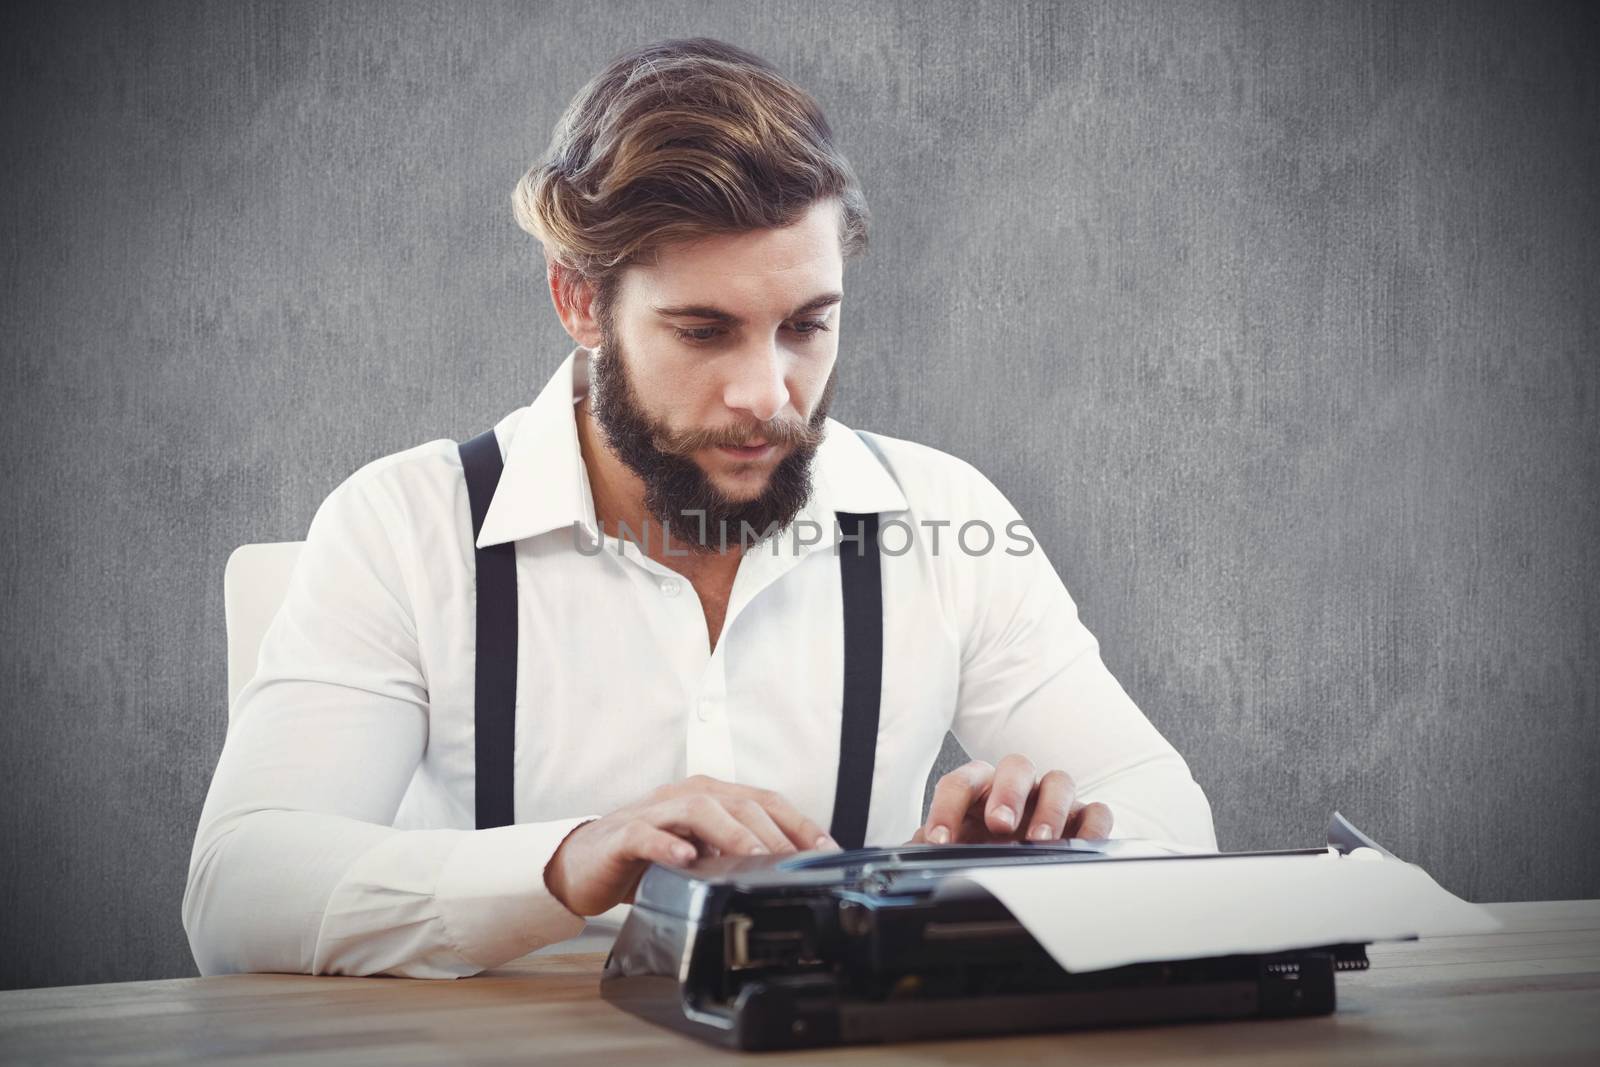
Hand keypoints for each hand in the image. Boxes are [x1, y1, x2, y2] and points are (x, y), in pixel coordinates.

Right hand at [543, 774, 839, 915]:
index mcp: (709, 797)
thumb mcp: (701, 854)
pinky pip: (646, 834)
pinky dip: (668, 844)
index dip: (797, 822)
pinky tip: (686, 858)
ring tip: (755, 857)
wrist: (584, 865)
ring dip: (731, 833)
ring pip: (698, 809)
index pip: (763, 800)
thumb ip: (735, 854)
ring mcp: (653, 812)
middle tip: (794, 861)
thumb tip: (786, 870)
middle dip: (772, 831)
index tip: (825, 849)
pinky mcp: (623, 835)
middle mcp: (684, 796)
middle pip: (737, 802)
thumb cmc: (646, 858)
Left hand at [913, 755, 1112, 844]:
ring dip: (1050, 807)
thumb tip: (904, 860)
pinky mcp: (1083, 821)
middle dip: (1007, 793)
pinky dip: (1093, 826)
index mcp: (979, 790)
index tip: (939, 841)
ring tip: (1040, 840)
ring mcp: (1052, 801)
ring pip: (1059, 781)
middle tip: (999, 825)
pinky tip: (1080, 847)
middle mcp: (1017, 788)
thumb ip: (930, 851)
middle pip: (1016, 766)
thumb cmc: (980, 854)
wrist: (1018, 877)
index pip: (961, 783)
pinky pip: (1097, 812)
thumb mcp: (951, 854)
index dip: (947, 808)